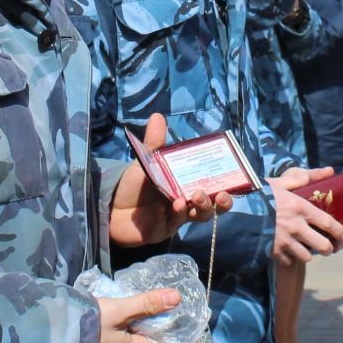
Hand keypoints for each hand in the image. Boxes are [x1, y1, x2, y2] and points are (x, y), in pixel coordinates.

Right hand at [95, 289, 181, 342]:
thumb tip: (176, 297)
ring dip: (132, 325)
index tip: (170, 307)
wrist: (53, 336)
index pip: (163, 342)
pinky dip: (119, 330)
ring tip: (130, 306)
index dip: (168, 324)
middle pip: (146, 341)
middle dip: (148, 322)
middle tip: (147, 300)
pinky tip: (114, 316)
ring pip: (130, 341)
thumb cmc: (89, 323)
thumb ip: (148, 304)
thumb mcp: (120, 310)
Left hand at [109, 114, 233, 246]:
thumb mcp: (145, 161)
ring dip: (205, 206)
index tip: (232, 171)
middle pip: (212, 201)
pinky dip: (181, 211)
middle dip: (223, 199)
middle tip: (223, 194)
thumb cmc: (132, 184)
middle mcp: (186, 198)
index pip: (210, 180)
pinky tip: (177, 204)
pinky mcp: (168, 227)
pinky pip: (180, 220)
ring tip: (199, 195)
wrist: (110, 208)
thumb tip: (158, 115)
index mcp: (185, 182)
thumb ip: (154, 143)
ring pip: (201, 214)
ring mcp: (178, 215)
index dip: (223, 178)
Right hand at [267, 168, 342, 264]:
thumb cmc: (259, 193)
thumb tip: (329, 171)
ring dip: (307, 254)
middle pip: (323, 246)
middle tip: (327, 247)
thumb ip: (305, 178)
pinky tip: (286, 251)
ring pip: (306, 257)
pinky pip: (288, 261)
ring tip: (304, 248)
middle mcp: (295, 226)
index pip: (329, 224)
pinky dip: (289, 258)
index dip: (341, 233)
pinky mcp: (272, 251)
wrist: (234, 209)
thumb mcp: (281, 182)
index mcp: (300, 208)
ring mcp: (284, 241)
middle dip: (329, 249)